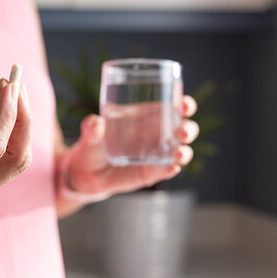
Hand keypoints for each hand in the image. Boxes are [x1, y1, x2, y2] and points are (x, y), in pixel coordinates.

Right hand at [0, 79, 32, 208]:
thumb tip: (5, 86)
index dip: (7, 114)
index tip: (10, 83)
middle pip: (16, 159)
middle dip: (22, 121)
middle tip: (17, 86)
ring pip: (16, 160)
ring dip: (20, 126)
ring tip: (14, 92)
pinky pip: (6, 159)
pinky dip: (11, 133)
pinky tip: (8, 108)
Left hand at [65, 96, 198, 194]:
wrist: (87, 173)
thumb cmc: (93, 145)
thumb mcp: (90, 134)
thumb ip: (92, 128)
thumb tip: (95, 122)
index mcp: (147, 117)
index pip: (172, 107)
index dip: (185, 104)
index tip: (185, 104)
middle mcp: (157, 135)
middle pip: (183, 129)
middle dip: (189, 129)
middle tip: (183, 131)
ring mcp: (155, 155)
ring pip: (180, 152)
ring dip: (185, 152)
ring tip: (179, 153)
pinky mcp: (150, 173)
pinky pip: (165, 171)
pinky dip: (170, 169)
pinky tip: (170, 168)